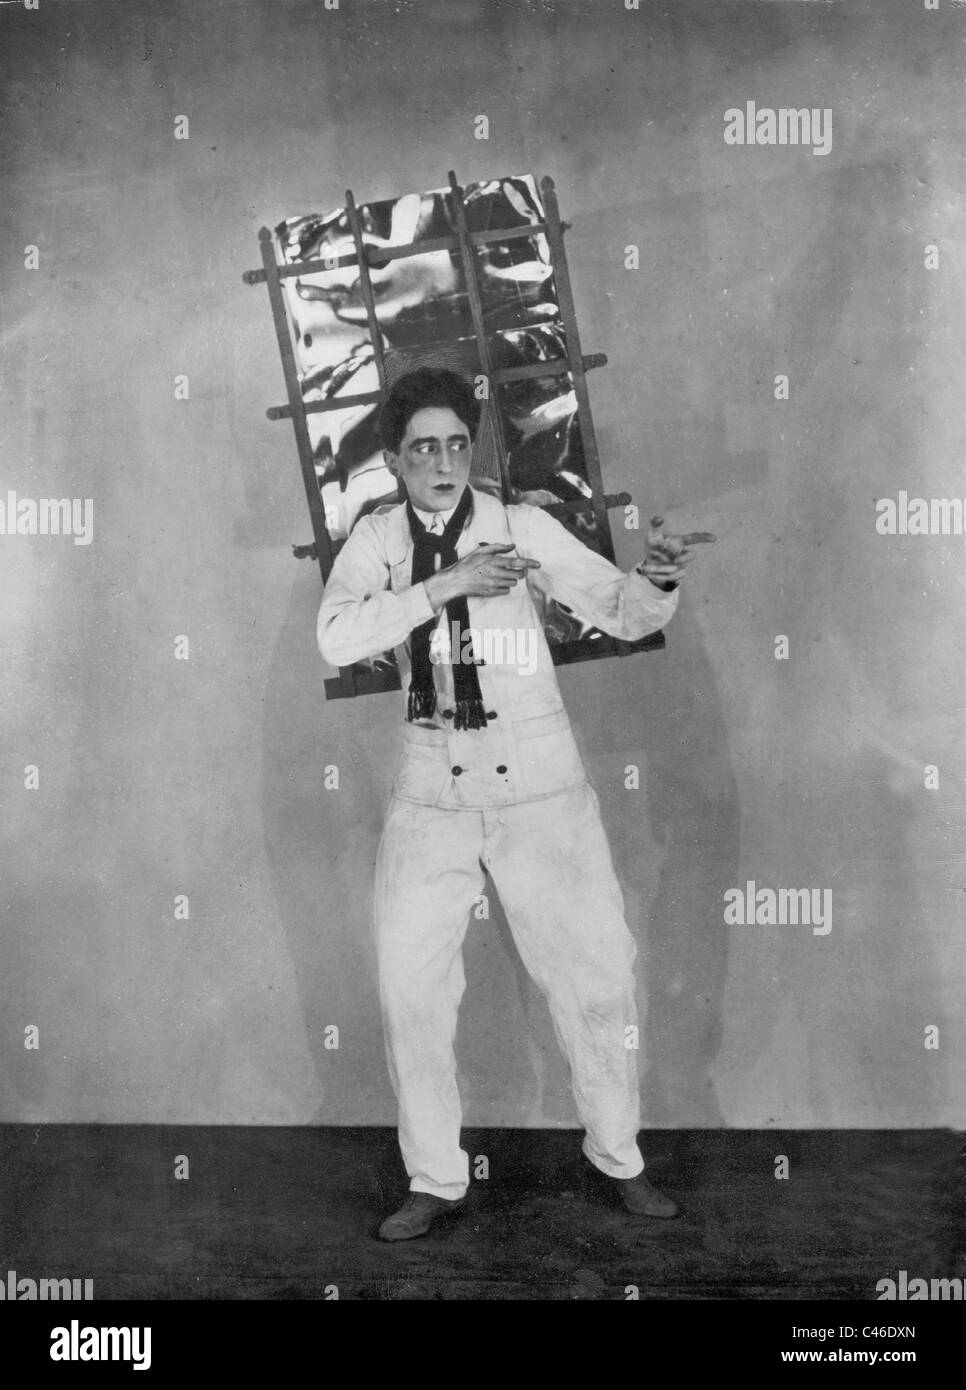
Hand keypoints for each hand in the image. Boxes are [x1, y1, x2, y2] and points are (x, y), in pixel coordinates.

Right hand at [424, 543, 540, 607]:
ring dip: (511, 578)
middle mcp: (495, 573)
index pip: (516, 562)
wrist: (455, 581)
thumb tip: (512, 545)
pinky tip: (496, 582)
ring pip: (513, 582)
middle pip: (518, 574)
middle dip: (519, 571)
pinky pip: (506, 590)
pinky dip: (504, 586)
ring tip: (501, 575)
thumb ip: (497, 547)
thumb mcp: (480, 551)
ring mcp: (494, 584)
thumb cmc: (467, 564)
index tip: (538, 564)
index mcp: (493, 561)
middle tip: (514, 569)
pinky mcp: (492, 593)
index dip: (529, 563)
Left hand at [638, 516, 715, 589]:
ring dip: (661, 569)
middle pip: (692, 556)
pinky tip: (648, 574)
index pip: (693, 538)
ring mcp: (682, 564)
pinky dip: (659, 576)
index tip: (714, 538)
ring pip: (677, 569)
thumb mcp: (652, 536)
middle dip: (685, 558)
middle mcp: (683, 553)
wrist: (650, 564)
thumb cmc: (654, 547)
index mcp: (680, 542)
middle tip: (676, 561)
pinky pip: (672, 577)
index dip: (703, 538)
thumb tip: (658, 518)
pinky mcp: (678, 574)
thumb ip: (654, 525)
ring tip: (646, 569)